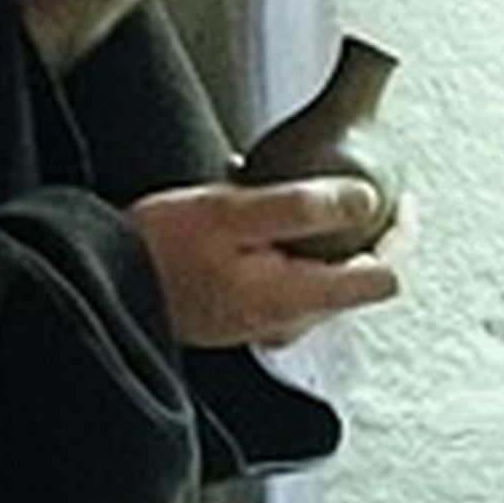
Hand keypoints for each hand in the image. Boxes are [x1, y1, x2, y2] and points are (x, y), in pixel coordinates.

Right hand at [123, 179, 403, 351]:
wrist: (102, 286)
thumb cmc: (157, 250)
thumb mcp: (231, 212)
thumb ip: (302, 207)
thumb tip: (365, 200)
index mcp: (297, 297)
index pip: (385, 277)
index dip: (401, 233)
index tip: (402, 196)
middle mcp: (290, 321)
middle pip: (361, 278)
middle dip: (368, 229)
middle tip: (362, 180)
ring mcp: (269, 322)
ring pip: (326, 276)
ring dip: (327, 234)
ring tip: (306, 187)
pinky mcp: (248, 314)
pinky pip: (292, 278)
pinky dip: (293, 244)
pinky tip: (261, 211)